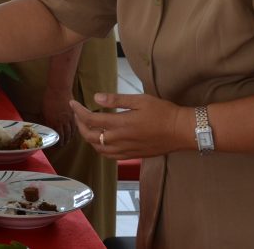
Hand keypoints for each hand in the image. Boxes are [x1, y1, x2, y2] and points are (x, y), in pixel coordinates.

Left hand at [42, 89, 76, 144]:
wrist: (59, 89)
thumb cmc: (49, 98)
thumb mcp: (43, 110)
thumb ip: (46, 119)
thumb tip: (46, 125)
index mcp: (52, 121)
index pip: (55, 135)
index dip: (56, 141)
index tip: (56, 145)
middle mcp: (61, 122)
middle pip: (64, 135)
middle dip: (63, 141)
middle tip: (63, 145)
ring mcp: (69, 119)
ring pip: (70, 131)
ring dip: (69, 137)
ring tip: (68, 141)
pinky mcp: (74, 114)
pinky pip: (75, 125)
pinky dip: (75, 130)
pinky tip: (74, 132)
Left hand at [70, 93, 188, 159]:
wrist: (181, 131)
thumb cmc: (163, 112)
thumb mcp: (140, 100)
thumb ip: (116, 100)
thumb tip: (96, 98)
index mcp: (120, 124)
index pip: (90, 119)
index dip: (78, 111)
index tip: (72, 102)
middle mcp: (120, 140)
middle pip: (90, 136)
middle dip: (79, 124)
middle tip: (77, 113)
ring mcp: (126, 150)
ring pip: (98, 148)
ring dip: (88, 137)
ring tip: (86, 126)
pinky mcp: (132, 155)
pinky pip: (109, 156)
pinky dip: (100, 148)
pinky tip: (101, 140)